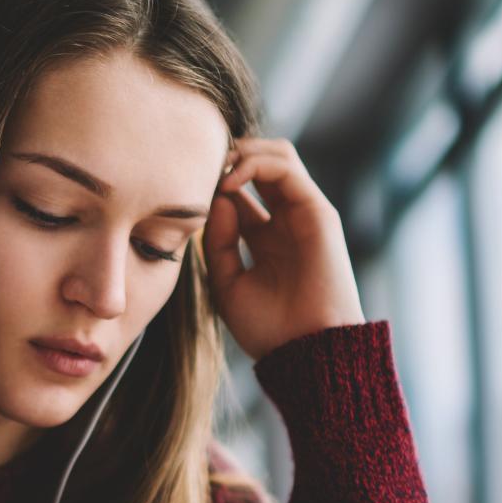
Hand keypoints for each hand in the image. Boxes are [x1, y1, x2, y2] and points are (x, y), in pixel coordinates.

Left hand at [202, 136, 364, 360]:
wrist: (305, 351)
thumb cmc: (269, 328)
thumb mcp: (227, 284)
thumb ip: (218, 242)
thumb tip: (217, 200)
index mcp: (265, 239)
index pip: (239, 193)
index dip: (212, 184)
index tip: (183, 190)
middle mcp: (286, 221)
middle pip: (259, 166)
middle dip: (227, 158)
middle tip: (198, 166)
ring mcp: (303, 213)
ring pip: (277, 155)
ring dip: (242, 152)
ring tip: (215, 169)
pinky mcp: (318, 210)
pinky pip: (286, 166)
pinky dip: (255, 163)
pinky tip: (229, 183)